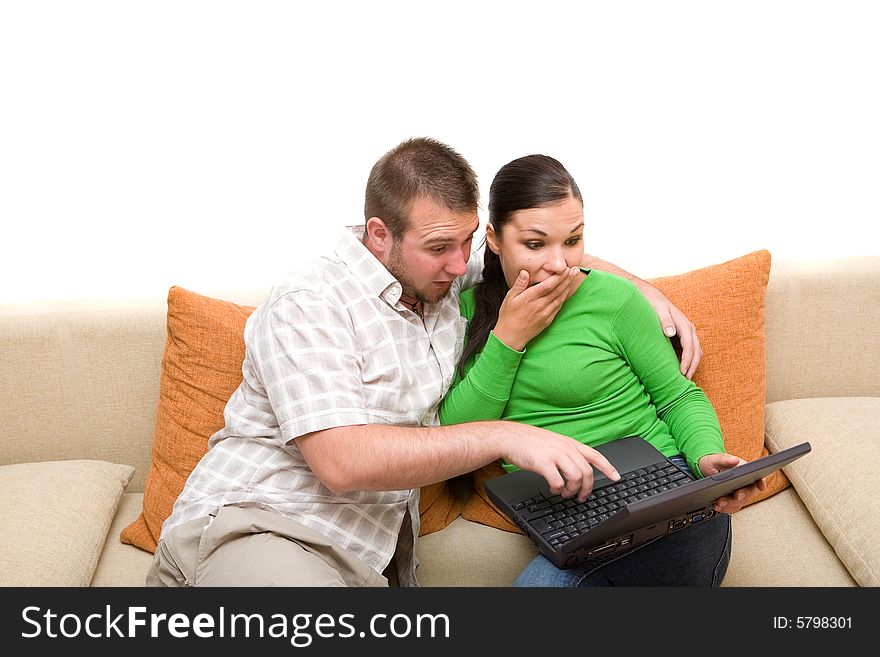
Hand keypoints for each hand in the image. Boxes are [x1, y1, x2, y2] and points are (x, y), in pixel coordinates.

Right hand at [492, 267, 580, 350]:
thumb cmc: (508, 316)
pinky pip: (558, 306)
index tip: (565, 268)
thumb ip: (519, 284)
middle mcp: (539, 305)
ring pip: (560, 297)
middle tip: (576, 269)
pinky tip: (567, 290)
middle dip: (567, 278)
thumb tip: (525, 272)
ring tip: (574, 276)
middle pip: (557, 290)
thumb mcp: (509, 298)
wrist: (511, 336)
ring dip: (568, 286)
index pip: (548, 285)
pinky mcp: (548, 320)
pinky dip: (564, 297)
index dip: (558, 276)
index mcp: (529, 298)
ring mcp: (545, 313)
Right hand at [498, 423, 620, 501]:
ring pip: (576, 478)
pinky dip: (558, 490)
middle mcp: (565, 448)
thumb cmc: (529, 441)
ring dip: (572, 491)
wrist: (510, 438)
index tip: (616, 477)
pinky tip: (553, 489)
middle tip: (582, 497)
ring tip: (565, 494)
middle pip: (587, 472)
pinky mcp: (543, 464)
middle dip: (587, 488)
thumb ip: (566, 452)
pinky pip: (558, 482)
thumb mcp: (553, 442)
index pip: (595, 455)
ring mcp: (555, 455)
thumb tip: (576, 467)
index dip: (608, 467)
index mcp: (569, 443)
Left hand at [638, 283, 701, 378]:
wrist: (653, 297)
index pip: (689, 345)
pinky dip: (688, 360)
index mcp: (684, 325)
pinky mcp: (683, 337)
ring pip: (695, 352)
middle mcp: (689, 330)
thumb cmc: (654, 304)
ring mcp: (687, 334)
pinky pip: (689, 351)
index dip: (687, 360)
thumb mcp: (659, 310)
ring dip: (692, 365)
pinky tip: (681, 370)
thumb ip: (665, 321)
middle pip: (696, 351)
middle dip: (692, 366)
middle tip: (685, 380)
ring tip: (684, 379)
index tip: (682, 371)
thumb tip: (670, 333)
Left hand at [698, 453, 767, 513]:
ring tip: (719, 503)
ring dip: (730, 504)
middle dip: (743, 495)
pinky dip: (725, 509)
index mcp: (744, 471)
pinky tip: (717, 506)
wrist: (705, 471)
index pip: (758, 477)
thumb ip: (724, 459)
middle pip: (749, 492)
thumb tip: (735, 460)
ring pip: (740, 503)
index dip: (761, 482)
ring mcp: (738, 494)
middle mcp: (744, 484)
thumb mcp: (715, 459)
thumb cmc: (713, 463)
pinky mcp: (731, 502)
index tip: (761, 486)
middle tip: (736, 495)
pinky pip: (731, 508)